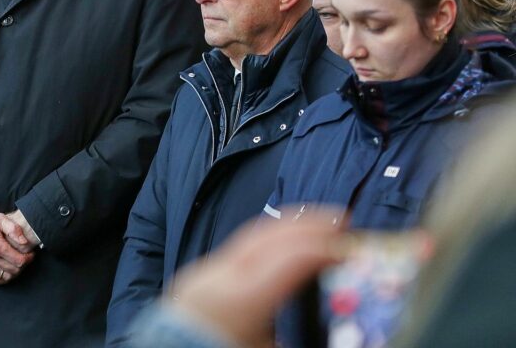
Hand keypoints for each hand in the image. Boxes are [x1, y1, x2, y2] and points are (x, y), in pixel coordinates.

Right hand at [0, 204, 34, 284]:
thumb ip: (13, 228)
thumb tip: (24, 241)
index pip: (20, 261)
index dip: (29, 259)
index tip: (31, 254)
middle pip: (13, 271)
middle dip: (22, 266)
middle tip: (24, 258)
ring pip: (3, 278)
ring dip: (12, 273)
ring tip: (14, 264)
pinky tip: (1, 270)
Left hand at [169, 209, 345, 347]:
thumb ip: (302, 333)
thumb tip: (340, 330)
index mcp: (240, 300)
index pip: (291, 257)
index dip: (327, 247)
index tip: (355, 246)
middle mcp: (219, 276)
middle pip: (271, 235)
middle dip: (310, 223)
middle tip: (344, 220)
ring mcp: (205, 272)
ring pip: (252, 235)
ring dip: (289, 226)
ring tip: (318, 224)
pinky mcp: (198, 277)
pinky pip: (238, 247)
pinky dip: (268, 238)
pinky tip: (284, 243)